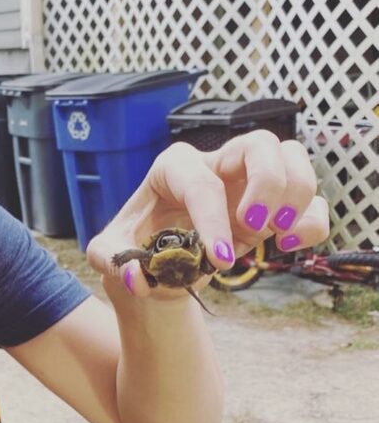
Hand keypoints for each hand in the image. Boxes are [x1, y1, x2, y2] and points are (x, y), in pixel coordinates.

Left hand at [85, 129, 329, 299]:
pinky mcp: (272, 204)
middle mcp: (216, 165)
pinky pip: (310, 199)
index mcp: (173, 168)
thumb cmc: (135, 245)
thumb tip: (138, 278)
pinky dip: (311, 221)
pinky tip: (288, 245)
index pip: (200, 182)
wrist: (158, 261)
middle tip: (253, 228)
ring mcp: (249, 180)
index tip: (217, 260)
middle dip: (267, 184)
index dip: (212, 220)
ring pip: (293, 158)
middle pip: (260, 143)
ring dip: (295, 197)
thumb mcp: (110, 251)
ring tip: (275, 236)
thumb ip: (113, 262)